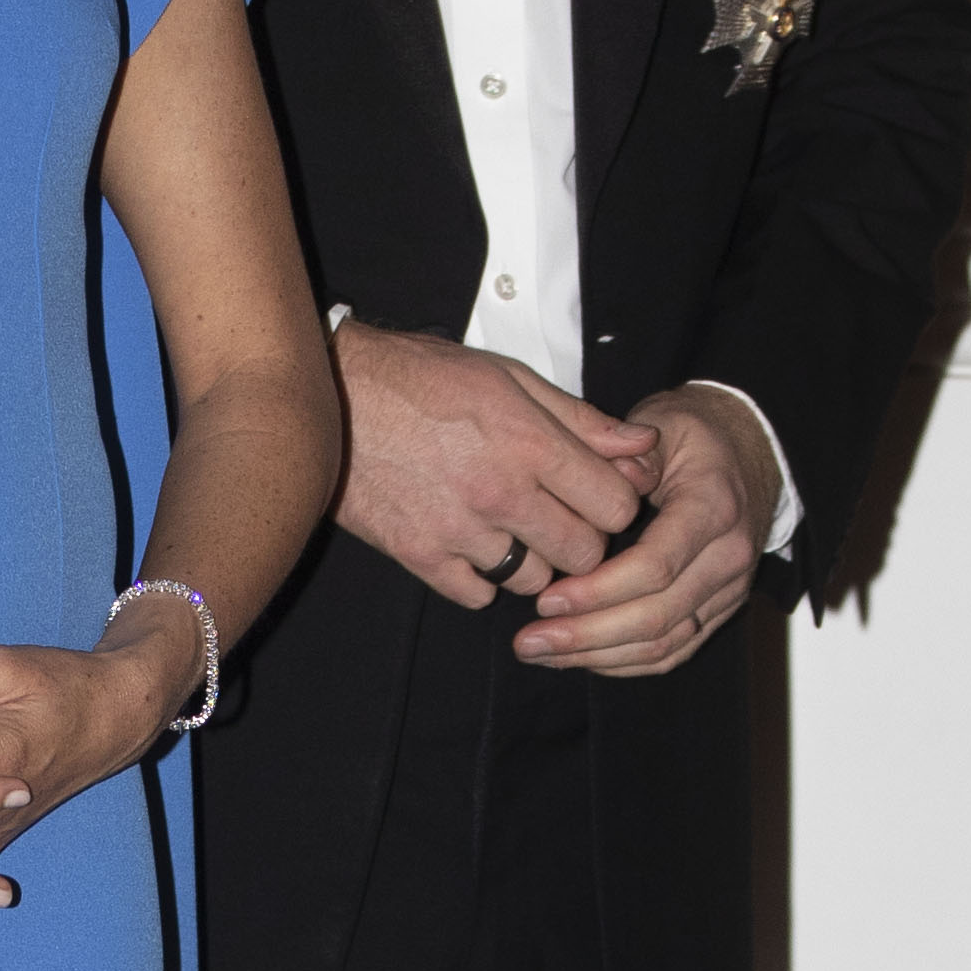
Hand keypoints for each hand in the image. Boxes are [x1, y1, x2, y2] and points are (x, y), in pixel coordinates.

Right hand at [334, 325, 659, 608]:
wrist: (330, 396)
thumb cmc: (418, 377)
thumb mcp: (507, 378)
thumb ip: (579, 418)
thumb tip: (641, 447)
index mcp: (529, 442)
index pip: (615, 507)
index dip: (614, 503)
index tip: (597, 495)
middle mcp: (499, 491)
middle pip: (583, 554)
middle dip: (581, 539)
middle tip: (559, 517)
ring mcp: (458, 529)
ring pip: (532, 580)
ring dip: (531, 560)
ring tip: (510, 527)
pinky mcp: (418, 554)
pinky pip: (476, 594)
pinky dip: (480, 577)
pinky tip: (470, 543)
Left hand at [518, 387, 778, 678]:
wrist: (749, 452)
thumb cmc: (696, 437)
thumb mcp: (663, 423)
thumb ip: (627, 455)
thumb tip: (592, 487)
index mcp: (713, 507)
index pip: (656, 566)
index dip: (598, 591)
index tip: (546, 600)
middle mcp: (727, 556)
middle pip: (657, 616)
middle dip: (587, 635)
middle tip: (529, 640)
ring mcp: (728, 589)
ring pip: (664, 644)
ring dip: (598, 656)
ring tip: (541, 653)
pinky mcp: (718, 609)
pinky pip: (672, 651)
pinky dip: (624, 663)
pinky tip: (579, 658)